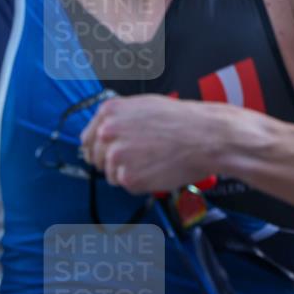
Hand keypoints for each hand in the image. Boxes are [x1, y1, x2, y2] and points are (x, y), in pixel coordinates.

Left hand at [79, 94, 222, 192]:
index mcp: (109, 112)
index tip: (105, 156)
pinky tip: (158, 169)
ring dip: (129, 173)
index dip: (97, 149)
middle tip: (140, 159)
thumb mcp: (143, 106)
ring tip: (154, 161)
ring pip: (112, 175)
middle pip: (98, 159)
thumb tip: (103, 134)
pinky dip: (142, 183)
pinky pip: (128, 186)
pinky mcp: (128, 177)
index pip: (88, 139)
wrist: (206, 136)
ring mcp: (116, 156)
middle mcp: (107, 132)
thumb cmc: (181, 120)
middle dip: (115, 163)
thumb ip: (119, 119)